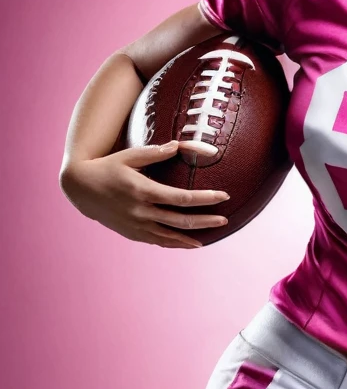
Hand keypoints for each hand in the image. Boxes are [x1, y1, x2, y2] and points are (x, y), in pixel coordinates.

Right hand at [59, 142, 230, 249]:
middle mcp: (140, 211)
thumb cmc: (107, 166)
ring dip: (193, 236)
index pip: (182, 198)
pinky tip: (190, 243)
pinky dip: (175, 243)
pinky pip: (158, 241)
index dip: (205, 199)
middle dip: (206, 221)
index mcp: (143, 190)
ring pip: (170, 236)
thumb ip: (155, 152)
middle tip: (224, 220)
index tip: (223, 196)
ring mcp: (136, 225)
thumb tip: (178, 145)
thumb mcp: (129, 156)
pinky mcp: (132, 233)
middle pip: (181, 220)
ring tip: (212, 234)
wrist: (80, 188)